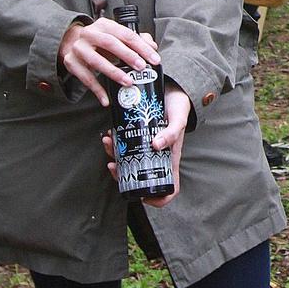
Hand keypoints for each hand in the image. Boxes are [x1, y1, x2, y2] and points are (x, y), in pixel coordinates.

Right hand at [60, 16, 161, 108]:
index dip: (142, 47)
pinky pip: (85, 78)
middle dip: (128, 56)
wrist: (72, 42)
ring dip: (114, 72)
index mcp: (105, 25)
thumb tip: (152, 47)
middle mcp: (90, 34)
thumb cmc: (101, 41)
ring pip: (96, 61)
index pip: (126, 34)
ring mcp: (78, 48)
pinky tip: (106, 99)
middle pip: (110, 43)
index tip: (154, 59)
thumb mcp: (117, 36)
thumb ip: (136, 40)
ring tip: (128, 82)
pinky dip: (97, 90)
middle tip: (141, 67)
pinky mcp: (71, 62)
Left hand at [102, 85, 188, 207]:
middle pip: (139, 177)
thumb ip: (171, 133)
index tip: (142, 197)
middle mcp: (157, 156)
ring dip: (114, 156)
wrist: (173, 87)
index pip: (169, 188)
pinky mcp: (137, 135)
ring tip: (108, 143)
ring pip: (127, 161)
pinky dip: (114, 143)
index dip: (158, 199)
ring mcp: (146, 147)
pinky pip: (123, 145)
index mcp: (171, 159)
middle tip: (112, 166)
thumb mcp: (179, 119)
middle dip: (122, 175)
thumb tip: (156, 146)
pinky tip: (110, 134)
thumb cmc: (179, 106)